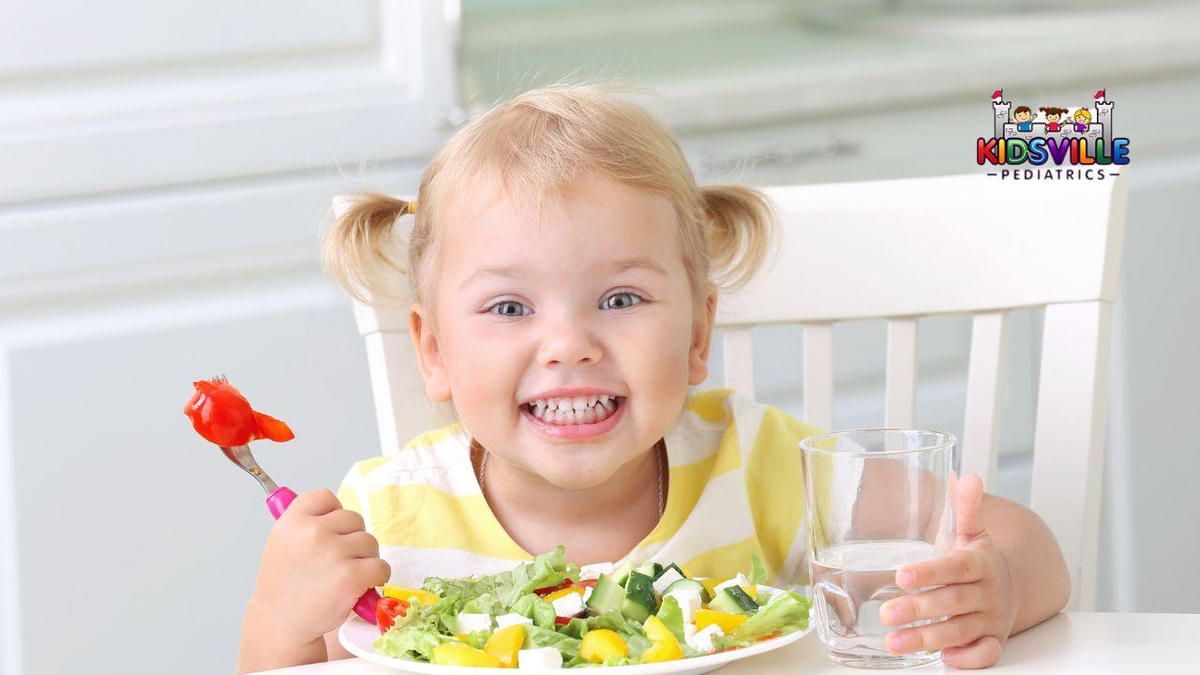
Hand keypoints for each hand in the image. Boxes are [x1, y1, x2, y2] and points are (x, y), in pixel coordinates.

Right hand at [248, 489, 390, 644]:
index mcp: (293, 521)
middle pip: (354, 519)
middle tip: (338, 561)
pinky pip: (381, 566)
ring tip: (344, 575)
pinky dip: (376, 577)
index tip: (331, 531)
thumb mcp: (283, 543)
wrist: (281, 623)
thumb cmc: (286, 584)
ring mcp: (333, 553)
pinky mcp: (351, 576)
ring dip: (365, 559)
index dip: (333, 513)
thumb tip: (334, 509)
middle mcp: (313, 532)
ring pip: (370, 542)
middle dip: (352, 539)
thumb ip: (305, 523)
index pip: (325, 497)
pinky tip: (359, 587)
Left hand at [879, 474, 1017, 668]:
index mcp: (980, 563)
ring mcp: (991, 619)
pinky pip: (986, 655)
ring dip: (927, 638)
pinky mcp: (994, 641)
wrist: (1012, 586)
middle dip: (919, 609)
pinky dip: (968, 659)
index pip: (955, 567)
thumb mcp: (971, 532)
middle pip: (953, 602)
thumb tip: (964, 476)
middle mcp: (988, 592)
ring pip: (961, 631)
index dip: (930, 573)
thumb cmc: (977, 560)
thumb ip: (965, 507)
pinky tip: (943, 658)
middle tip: (887, 613)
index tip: (902, 575)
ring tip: (894, 642)